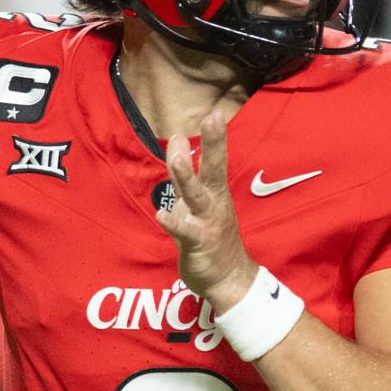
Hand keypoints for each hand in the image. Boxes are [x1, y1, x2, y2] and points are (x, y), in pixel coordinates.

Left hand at [155, 111, 256, 312]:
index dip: (215, 136)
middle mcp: (213, 202)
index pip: (214, 159)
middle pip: (214, 169)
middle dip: (214, 144)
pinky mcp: (197, 243)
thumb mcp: (197, 200)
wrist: (229, 278)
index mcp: (215, 191)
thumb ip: (184, 171)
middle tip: (214, 119)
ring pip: (196, 195)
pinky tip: (162, 215)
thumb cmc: (211, 235)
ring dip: (186, 176)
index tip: (215, 112)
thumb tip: (175, 136)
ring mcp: (207, 222)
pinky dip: (174, 223)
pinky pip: (185, 232)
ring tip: (176, 157)